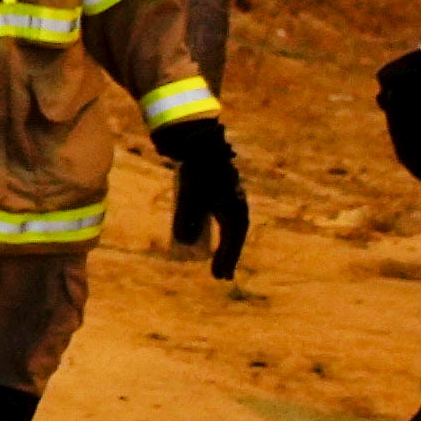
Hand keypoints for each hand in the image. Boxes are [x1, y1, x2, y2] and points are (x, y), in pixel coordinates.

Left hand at [162, 115, 250, 275]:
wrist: (200, 144)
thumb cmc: (196, 173)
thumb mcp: (188, 198)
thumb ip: (185, 220)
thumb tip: (183, 242)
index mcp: (236, 209)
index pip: (232, 241)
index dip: (226, 260)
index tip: (218, 277)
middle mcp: (237, 205)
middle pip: (233, 237)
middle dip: (227, 257)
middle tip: (220, 276)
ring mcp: (229, 198)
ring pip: (229, 228)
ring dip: (224, 246)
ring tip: (218, 264)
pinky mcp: (219, 192)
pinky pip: (222, 217)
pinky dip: (219, 231)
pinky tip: (212, 238)